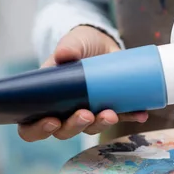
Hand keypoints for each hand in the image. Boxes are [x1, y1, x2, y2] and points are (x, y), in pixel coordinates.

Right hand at [18, 25, 147, 141]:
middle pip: (64, 131)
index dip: (38, 130)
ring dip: (101, 124)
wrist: (103, 42)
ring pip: (92, 128)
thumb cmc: (80, 45)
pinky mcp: (112, 109)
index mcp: (46, 99)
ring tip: (112, 114)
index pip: (31, 126)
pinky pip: (122, 118)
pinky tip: (141, 114)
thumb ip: (68, 46)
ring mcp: (90, 112)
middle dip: (75, 126)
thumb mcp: (73, 42)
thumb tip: (62, 55)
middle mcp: (66, 111)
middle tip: (86, 114)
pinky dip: (131, 117)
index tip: (52, 121)